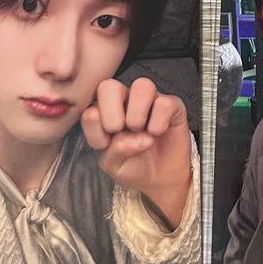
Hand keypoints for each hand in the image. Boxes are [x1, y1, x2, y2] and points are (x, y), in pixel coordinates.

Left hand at [81, 77, 193, 229]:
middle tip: (119, 131)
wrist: (161, 178)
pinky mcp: (172, 105)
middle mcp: (125, 102)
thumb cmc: (132, 166)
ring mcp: (149, 100)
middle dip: (111, 112)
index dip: (95, 128)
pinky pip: (165, 102)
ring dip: (137, 113)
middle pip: (109, 86)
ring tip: (140, 130)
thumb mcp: (114, 167)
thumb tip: (129, 136)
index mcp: (104, 114)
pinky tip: (158, 132)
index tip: (105, 145)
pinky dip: (160, 121)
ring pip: (142, 85)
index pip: (90, 108)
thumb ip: (114, 151)